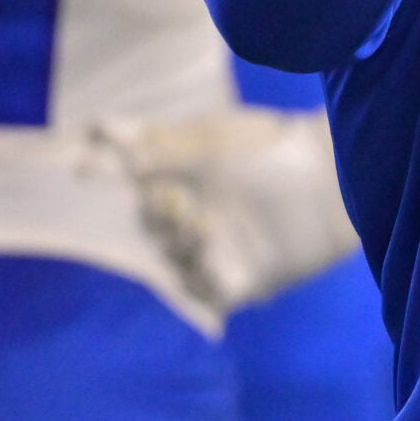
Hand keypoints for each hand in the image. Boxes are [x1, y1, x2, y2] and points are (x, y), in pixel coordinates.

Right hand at [91, 108, 358, 311]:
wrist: (335, 177)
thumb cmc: (274, 148)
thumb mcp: (209, 140)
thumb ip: (153, 142)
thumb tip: (95, 128)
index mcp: (190, 178)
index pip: (136, 182)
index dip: (110, 174)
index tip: (85, 165)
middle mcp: (203, 215)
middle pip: (153, 225)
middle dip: (156, 213)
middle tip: (173, 196)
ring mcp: (224, 249)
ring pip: (175, 260)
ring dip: (178, 243)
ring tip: (199, 223)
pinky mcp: (247, 280)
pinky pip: (208, 292)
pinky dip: (201, 278)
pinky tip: (210, 254)